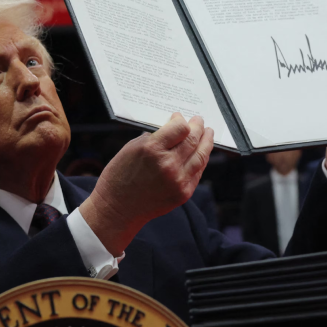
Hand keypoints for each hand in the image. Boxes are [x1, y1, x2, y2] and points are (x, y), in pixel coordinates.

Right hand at [79, 113, 213, 255]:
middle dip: (198, 127)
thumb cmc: (119, 177)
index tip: (179, 117)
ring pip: (201, 156)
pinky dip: (200, 160)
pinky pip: (197, 172)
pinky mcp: (183, 193)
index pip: (180, 128)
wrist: (118, 208)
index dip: (181, 120)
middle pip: (193, 140)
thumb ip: (154, 138)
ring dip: (206, 142)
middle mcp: (168, 165)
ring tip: (208, 134)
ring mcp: (178, 181)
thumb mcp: (131, 148)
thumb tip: (171, 130)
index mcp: (152, 149)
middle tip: (199, 121)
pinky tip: (201, 153)